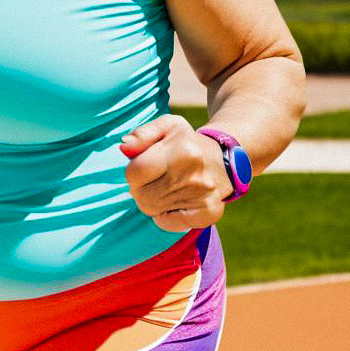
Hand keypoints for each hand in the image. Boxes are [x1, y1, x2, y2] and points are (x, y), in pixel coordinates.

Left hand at [118, 114, 234, 232]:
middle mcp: (194, 175)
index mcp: (183, 150)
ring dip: (151, 201)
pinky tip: (172, 202)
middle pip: (142, 195)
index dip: (132, 172)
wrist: (225, 159)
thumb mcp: (167, 126)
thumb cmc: (187, 141)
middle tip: (151, 179)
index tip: (142, 167)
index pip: (136, 172)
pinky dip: (165, 216)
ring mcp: (203, 197)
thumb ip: (142, 134)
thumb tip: (124, 147)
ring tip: (162, 188)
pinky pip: (170, 224)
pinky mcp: (209, 213)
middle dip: (139, 188)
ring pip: (153, 210)